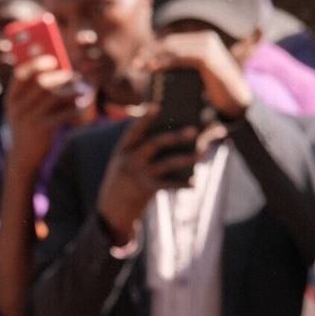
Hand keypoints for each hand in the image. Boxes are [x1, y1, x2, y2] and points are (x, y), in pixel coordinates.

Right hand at [5, 56, 96, 175]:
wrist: (23, 156)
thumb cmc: (28, 126)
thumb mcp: (25, 110)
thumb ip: (35, 92)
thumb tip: (60, 71)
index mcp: (11, 99)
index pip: (20, 74)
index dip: (36, 63)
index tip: (52, 59)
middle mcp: (17, 107)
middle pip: (41, 83)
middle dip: (60, 76)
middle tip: (75, 75)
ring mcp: (28, 119)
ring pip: (53, 96)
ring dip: (71, 90)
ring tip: (82, 89)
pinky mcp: (40, 130)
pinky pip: (61, 114)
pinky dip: (73, 108)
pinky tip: (81, 105)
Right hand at [95, 105, 199, 245]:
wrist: (112, 209)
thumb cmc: (125, 177)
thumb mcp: (126, 160)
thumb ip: (142, 144)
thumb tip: (174, 131)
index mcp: (123, 149)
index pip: (134, 130)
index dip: (144, 118)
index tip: (157, 106)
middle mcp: (130, 161)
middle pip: (154, 144)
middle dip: (174, 137)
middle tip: (194, 130)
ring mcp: (139, 175)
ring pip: (166, 164)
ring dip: (185, 159)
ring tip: (202, 153)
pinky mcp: (147, 189)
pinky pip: (168, 184)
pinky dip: (182, 184)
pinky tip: (195, 183)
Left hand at [138, 31, 253, 119]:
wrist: (235, 98)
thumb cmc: (213, 90)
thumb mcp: (196, 75)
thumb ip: (182, 67)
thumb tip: (156, 66)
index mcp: (202, 40)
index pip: (172, 41)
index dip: (153, 49)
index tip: (139, 61)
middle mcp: (206, 39)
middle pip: (171, 43)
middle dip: (151, 53)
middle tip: (135, 65)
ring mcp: (208, 46)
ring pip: (174, 48)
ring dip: (155, 57)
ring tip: (140, 67)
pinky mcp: (208, 57)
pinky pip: (182, 56)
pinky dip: (166, 61)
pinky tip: (154, 68)